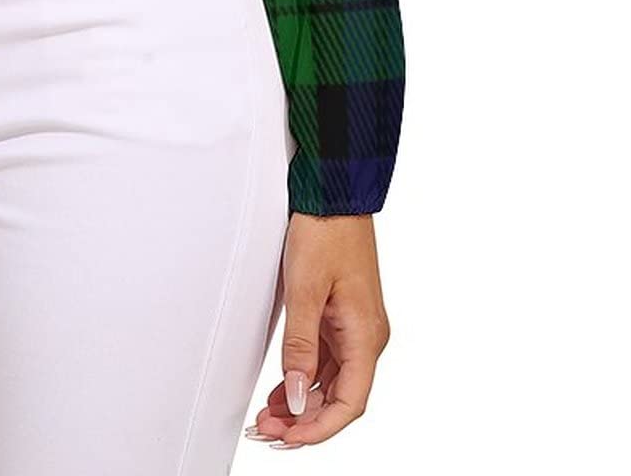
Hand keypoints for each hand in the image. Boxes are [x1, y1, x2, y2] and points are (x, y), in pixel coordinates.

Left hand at [246, 212, 390, 447]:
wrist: (333, 192)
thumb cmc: (325, 231)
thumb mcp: (304, 288)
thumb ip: (300, 346)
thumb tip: (298, 397)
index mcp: (366, 336)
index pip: (350, 403)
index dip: (318, 428)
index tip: (286, 437)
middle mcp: (366, 337)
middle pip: (341, 399)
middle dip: (305, 420)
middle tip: (264, 429)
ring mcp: (355, 327)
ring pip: (333, 383)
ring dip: (303, 403)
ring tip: (267, 415)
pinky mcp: (342, 316)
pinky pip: (327, 361)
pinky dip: (305, 379)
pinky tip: (282, 390)